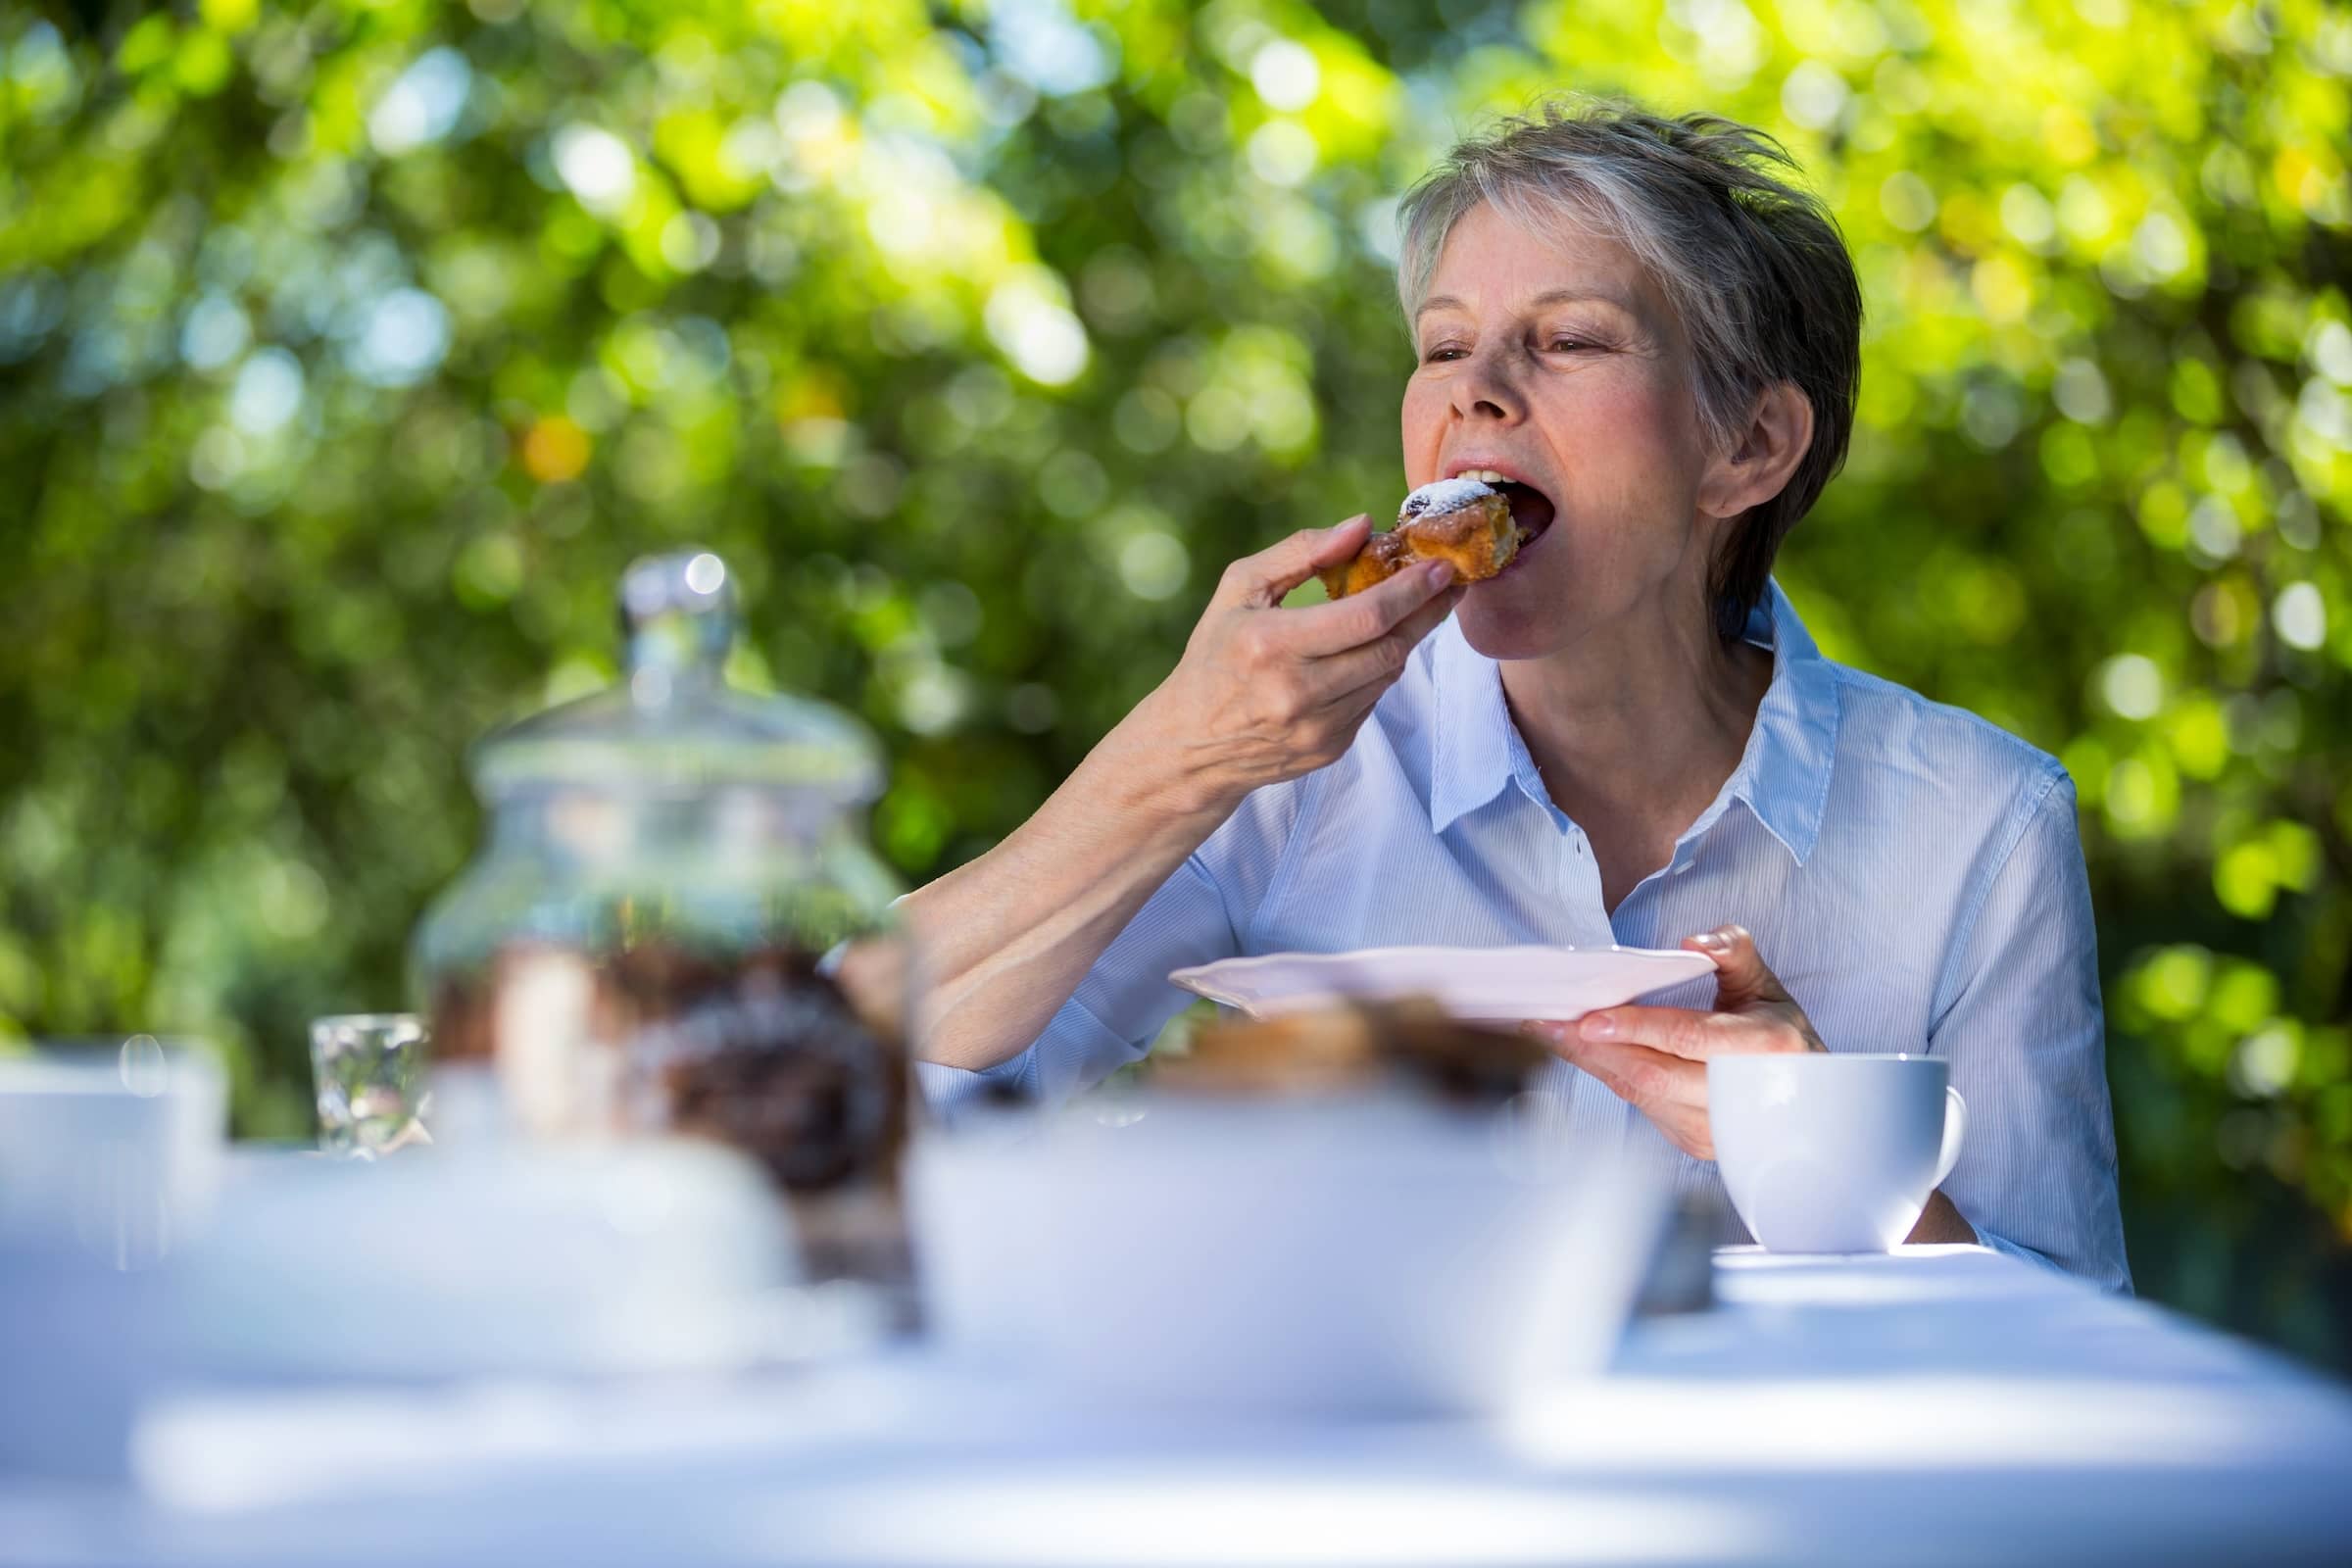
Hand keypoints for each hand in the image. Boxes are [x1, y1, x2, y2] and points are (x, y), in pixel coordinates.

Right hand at [1134, 516, 1463, 813]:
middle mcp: (1297, 692)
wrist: (1191, 745)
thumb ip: (1300, 551)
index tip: (1441, 566)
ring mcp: (1317, 727)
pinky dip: (1378, 670)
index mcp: (1271, 645)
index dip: (1412, 590)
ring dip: (1407, 638)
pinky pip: (1373, 700)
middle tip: (1449, 583)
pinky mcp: (1330, 748)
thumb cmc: (1215, 654)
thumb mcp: (1239, 589)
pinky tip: (1369, 650)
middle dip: (1428, 611)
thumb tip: (1362, 526)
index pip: (1366, 616)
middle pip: (1390, 647)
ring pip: (1388, 674)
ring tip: (1416, 609)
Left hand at [1525, 923, 1823, 1159]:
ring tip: (1549, 1035)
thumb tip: (1695, 943)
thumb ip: (1733, 951)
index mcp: (1765, 1048)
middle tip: (1545, 1023)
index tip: (1589, 1018)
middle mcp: (1741, 1096)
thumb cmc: (1777, 1031)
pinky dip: (1607, 1077)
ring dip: (1590, 1065)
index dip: (1638, 1029)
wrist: (1804, 1097)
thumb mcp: (1765, 983)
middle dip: (1592, 1049)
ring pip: (1640, 1096)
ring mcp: (1718, 1127)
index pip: (1689, 1039)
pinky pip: (1641, 1107)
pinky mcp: (1695, 1142)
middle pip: (1652, 1075)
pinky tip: (1580, 1054)